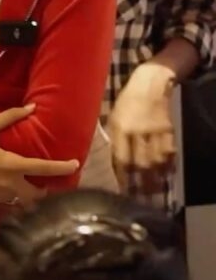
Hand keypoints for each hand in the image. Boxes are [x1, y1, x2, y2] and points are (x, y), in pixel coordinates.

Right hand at [0, 105, 79, 206]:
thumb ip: (10, 117)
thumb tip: (32, 107)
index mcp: (13, 165)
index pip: (45, 168)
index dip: (62, 167)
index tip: (75, 164)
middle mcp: (11, 184)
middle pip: (39, 194)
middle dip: (48, 190)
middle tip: (52, 182)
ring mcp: (2, 196)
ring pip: (26, 201)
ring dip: (33, 196)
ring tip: (37, 188)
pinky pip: (11, 203)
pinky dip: (18, 198)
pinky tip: (16, 191)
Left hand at [109, 64, 176, 189]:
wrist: (149, 83)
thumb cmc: (127, 100)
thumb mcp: (114, 115)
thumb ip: (113, 137)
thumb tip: (111, 158)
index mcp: (121, 127)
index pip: (121, 158)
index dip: (123, 176)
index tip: (122, 187)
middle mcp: (138, 131)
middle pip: (140, 163)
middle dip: (140, 182)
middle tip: (139, 195)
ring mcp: (154, 131)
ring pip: (156, 161)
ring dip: (155, 177)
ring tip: (152, 189)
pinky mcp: (168, 130)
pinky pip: (168, 153)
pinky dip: (167, 165)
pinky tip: (164, 173)